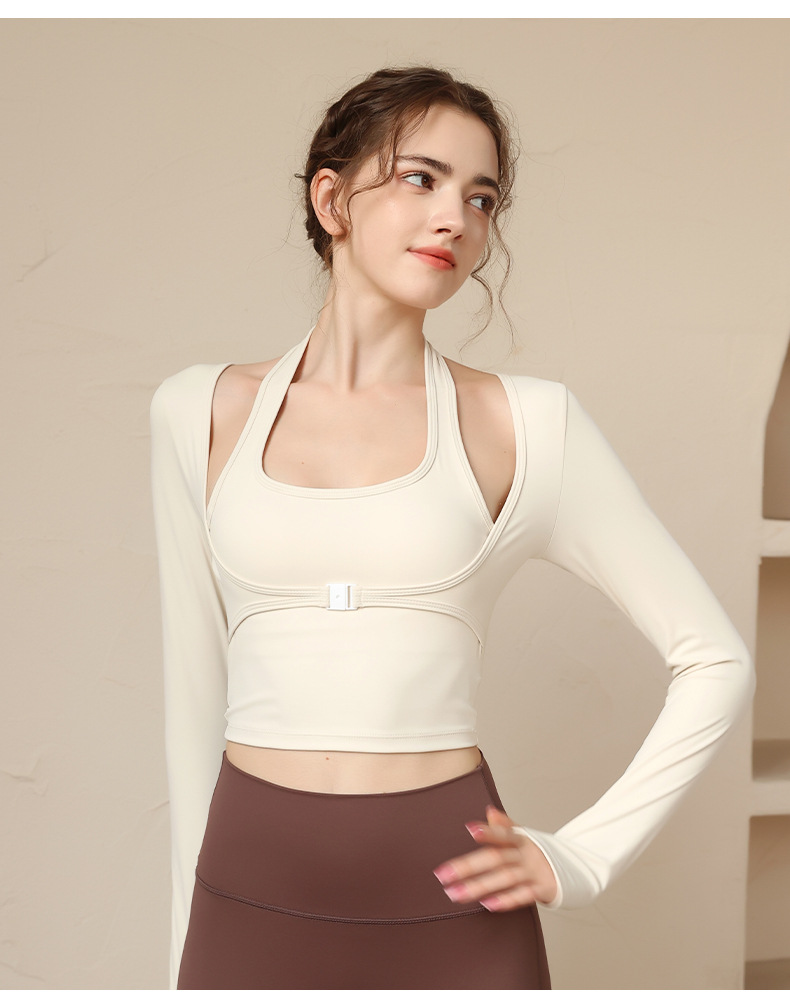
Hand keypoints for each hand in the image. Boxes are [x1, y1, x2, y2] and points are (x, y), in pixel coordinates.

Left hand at [433, 805, 557, 910]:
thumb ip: (505, 825)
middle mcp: (526, 853)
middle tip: (443, 875)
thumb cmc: (537, 852)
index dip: (488, 832)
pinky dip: (506, 901)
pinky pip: (523, 896)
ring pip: (505, 878)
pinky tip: (488, 905)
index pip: (502, 833)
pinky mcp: (543, 890)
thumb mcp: (523, 835)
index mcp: (520, 838)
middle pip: (496, 858)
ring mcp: (534, 872)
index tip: (469, 829)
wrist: (573, 868)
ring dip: (479, 887)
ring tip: (455, 894)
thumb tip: (489, 811)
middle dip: (468, 867)